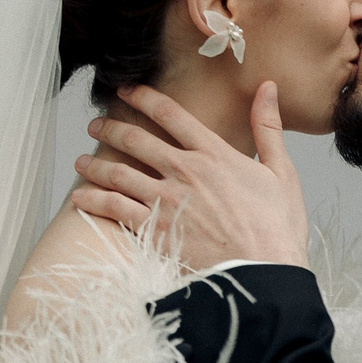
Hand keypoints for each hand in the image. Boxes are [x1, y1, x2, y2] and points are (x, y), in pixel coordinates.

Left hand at [70, 82, 310, 272]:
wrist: (264, 275)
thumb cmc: (277, 228)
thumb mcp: (282, 171)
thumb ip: (268, 126)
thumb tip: (267, 88)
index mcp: (214, 153)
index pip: (170, 113)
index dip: (143, 97)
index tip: (126, 90)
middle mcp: (185, 171)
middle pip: (136, 139)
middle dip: (110, 128)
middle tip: (95, 125)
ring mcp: (166, 200)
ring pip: (118, 172)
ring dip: (95, 164)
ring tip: (81, 160)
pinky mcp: (155, 230)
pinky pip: (114, 208)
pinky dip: (93, 200)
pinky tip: (80, 196)